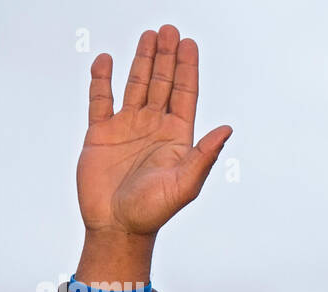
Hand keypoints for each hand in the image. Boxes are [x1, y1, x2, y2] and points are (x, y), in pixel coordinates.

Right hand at [76, 24, 230, 250]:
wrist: (117, 227)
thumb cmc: (153, 211)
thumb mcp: (185, 184)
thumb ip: (204, 156)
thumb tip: (227, 129)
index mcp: (177, 138)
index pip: (184, 95)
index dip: (187, 69)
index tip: (189, 43)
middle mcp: (154, 128)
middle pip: (162, 83)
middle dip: (166, 57)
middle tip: (169, 29)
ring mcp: (127, 128)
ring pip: (136, 86)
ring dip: (142, 61)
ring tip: (149, 35)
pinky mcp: (100, 133)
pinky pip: (101, 99)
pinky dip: (103, 79)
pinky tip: (108, 60)